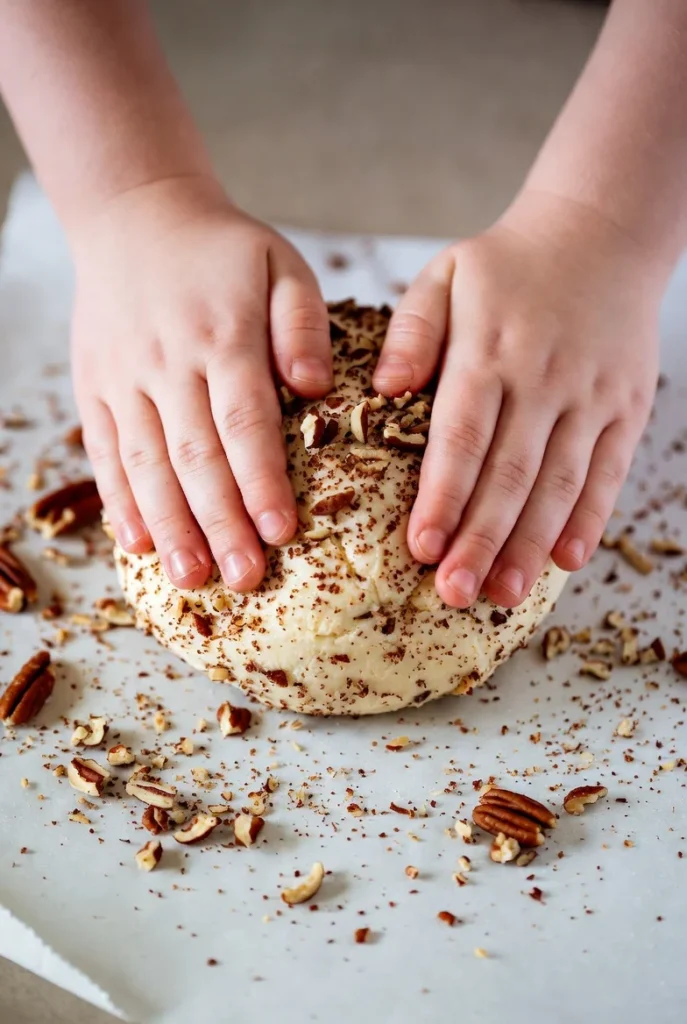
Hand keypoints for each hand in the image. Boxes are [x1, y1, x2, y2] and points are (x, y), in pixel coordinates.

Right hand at [70, 175, 330, 590]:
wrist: (135, 215)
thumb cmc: (223, 251)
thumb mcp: (280, 264)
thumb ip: (302, 324)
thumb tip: (313, 388)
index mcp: (222, 334)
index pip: (245, 422)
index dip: (261, 481)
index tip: (280, 533)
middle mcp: (169, 362)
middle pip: (196, 455)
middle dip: (220, 522)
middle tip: (243, 578)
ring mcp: (124, 377)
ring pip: (146, 463)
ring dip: (170, 525)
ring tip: (192, 577)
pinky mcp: (95, 386)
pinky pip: (104, 450)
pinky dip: (119, 499)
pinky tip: (137, 542)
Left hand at [373, 191, 661, 607]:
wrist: (602, 233)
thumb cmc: (507, 266)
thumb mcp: (447, 275)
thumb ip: (413, 330)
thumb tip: (385, 388)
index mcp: (490, 349)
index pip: (463, 435)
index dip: (444, 494)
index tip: (422, 547)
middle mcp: (543, 378)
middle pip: (510, 472)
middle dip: (481, 538)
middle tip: (454, 593)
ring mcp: (591, 395)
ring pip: (560, 482)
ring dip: (531, 542)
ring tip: (502, 593)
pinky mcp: (627, 407)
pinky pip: (609, 470)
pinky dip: (590, 517)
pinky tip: (566, 560)